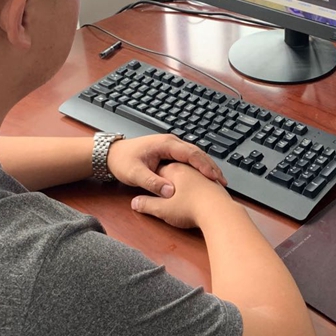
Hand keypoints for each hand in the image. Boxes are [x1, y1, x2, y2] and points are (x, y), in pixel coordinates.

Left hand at [107, 134, 226, 197]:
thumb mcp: (135, 173)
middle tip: (222, 181)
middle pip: (197, 153)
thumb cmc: (123, 161)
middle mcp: (171, 143)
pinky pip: (191, 159)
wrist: (113, 154)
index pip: (190, 153)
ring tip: (219, 181)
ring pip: (196, 155)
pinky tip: (207, 178)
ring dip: (208, 167)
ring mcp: (172, 147)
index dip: (203, 165)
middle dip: (210, 166)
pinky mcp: (172, 153)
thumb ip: (152, 182)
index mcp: (165, 144)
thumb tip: (169, 192)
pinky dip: (201, 167)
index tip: (213, 177)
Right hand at [131, 162, 236, 228]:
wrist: (220, 213)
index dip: (152, 175)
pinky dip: (196, 185)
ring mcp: (203, 175)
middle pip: (175, 169)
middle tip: (161, 185)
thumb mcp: (163, 209)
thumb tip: (135, 203)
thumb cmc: (191, 209)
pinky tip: (195, 194)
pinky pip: (202, 181)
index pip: (159, 168)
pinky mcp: (213, 184)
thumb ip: (147, 204)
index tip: (148, 180)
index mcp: (175, 169)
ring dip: (183, 180)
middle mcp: (189, 168)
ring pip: (190, 173)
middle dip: (168, 177)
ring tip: (178, 190)